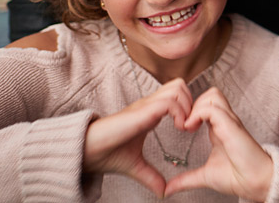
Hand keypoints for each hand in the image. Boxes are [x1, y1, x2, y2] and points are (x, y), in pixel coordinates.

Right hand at [83, 78, 192, 197]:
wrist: (86, 152)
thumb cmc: (107, 154)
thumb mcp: (136, 166)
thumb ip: (151, 176)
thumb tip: (163, 192)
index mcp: (150, 113)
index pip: (177, 95)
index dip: (188, 108)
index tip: (190, 129)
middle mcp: (149, 105)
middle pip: (180, 85)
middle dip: (192, 102)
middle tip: (190, 125)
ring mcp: (145, 105)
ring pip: (177, 88)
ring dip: (187, 106)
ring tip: (184, 127)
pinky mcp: (141, 111)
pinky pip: (170, 101)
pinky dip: (180, 112)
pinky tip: (178, 128)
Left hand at [165, 88, 273, 201]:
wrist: (255, 183)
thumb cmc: (237, 177)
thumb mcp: (204, 176)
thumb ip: (186, 179)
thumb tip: (169, 189)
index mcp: (219, 129)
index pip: (206, 105)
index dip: (191, 111)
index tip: (181, 128)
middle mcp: (225, 121)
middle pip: (210, 94)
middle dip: (193, 104)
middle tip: (184, 124)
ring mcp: (229, 121)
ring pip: (212, 95)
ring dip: (195, 107)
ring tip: (187, 125)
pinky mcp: (231, 125)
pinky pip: (212, 108)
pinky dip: (198, 114)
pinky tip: (191, 128)